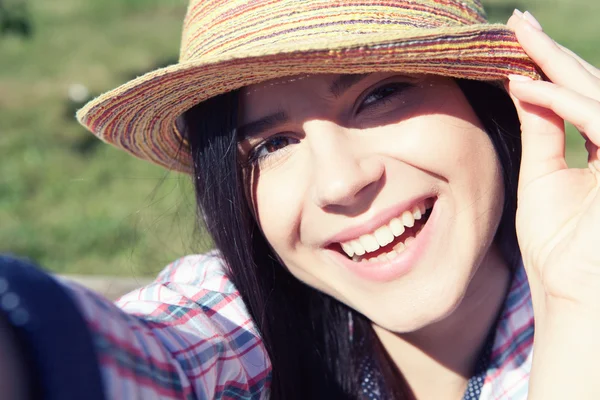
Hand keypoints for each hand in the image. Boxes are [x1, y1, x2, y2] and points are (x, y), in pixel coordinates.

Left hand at [506, 11, 599, 312]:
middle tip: (519, 23)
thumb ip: (541, 131)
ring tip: (518, 37)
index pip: (583, 99)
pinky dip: (560, 101)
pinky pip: (599, 119)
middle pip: (594, 86)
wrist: (572, 295)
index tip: (519, 43)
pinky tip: (524, 83)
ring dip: (556, 63)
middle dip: (555, 54)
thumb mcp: (542, 177)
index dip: (552, 69)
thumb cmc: (557, 248)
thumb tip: (524, 86)